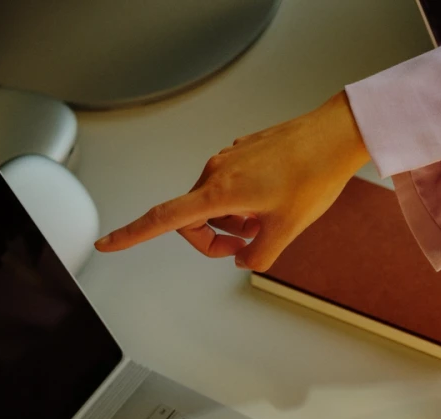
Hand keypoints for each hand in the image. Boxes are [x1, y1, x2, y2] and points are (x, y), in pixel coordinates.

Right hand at [94, 91, 369, 271]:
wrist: (333, 137)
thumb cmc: (313, 175)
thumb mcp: (288, 230)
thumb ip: (259, 255)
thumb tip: (243, 260)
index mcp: (220, 191)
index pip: (165, 219)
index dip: (133, 235)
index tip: (107, 243)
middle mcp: (216, 171)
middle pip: (191, 218)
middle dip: (213, 239)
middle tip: (247, 246)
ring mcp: (228, 160)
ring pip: (213, 204)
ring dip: (232, 221)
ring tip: (267, 220)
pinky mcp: (241, 154)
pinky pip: (229, 187)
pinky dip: (243, 203)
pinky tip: (273, 200)